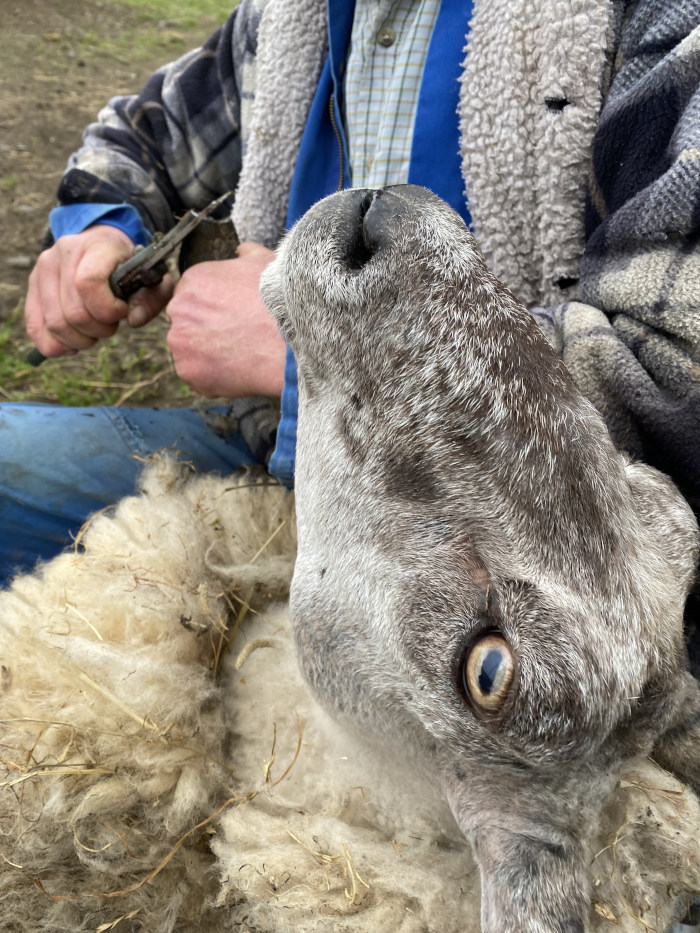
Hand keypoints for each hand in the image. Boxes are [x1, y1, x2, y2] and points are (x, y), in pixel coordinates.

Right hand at [25, 225, 172, 357]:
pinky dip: (55, 345)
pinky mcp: (32, 286)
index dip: (107, 310)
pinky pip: (35, 327)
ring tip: (94, 332)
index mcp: (95, 246)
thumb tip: (134, 320)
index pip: (88, 284)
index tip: (121, 311)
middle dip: (98, 330)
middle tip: (110, 325)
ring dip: (80, 340)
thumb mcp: (151, 278)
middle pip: (74, 313)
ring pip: (55, 324)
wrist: (100, 245)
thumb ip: (153, 298)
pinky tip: (73, 344)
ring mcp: (43, 269)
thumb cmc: (129, 266)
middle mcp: (63, 253)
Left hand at [166, 242, 285, 397]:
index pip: (193, 296)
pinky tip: (237, 371)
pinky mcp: (189, 372)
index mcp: (193, 280)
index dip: (214, 308)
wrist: (289, 342)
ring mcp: (180, 342)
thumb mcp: (265, 263)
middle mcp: (179, 309)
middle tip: (236, 337)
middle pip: (187, 323)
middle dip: (206, 331)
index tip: (232, 317)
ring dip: (208, 355)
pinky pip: (197, 378)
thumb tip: (242, 251)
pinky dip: (213, 378)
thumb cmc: (280, 302)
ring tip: (239, 355)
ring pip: (190, 351)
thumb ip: (247, 254)